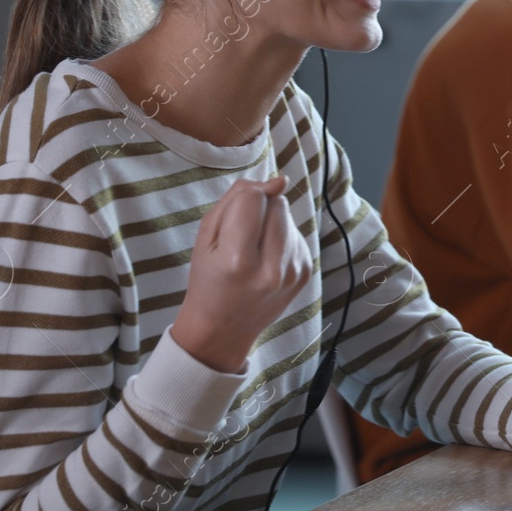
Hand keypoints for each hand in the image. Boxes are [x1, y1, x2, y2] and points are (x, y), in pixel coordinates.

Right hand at [172, 175, 309, 372]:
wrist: (223, 329)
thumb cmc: (209, 279)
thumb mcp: (206, 237)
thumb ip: (237, 200)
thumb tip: (279, 181)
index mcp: (239, 261)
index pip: (254, 198)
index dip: (242, 198)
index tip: (231, 216)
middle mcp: (272, 269)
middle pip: (277, 203)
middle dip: (260, 208)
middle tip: (240, 235)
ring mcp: (293, 272)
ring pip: (289, 216)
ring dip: (271, 222)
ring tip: (252, 250)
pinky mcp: (305, 272)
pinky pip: (296, 234)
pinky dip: (281, 238)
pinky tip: (265, 259)